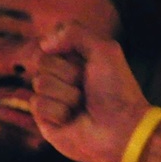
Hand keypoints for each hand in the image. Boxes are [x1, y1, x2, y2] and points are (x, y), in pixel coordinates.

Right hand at [31, 21, 151, 161]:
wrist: (122, 130)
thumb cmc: (118, 91)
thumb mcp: (105, 50)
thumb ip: (74, 32)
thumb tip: (44, 43)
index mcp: (75, 60)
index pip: (49, 43)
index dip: (64, 50)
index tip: (85, 62)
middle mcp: (61, 77)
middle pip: (42, 61)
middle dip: (68, 73)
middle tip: (87, 87)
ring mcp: (52, 98)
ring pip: (40, 82)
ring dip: (67, 94)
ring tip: (83, 105)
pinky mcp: (45, 119)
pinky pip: (37, 104)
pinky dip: (58, 110)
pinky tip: (72, 119)